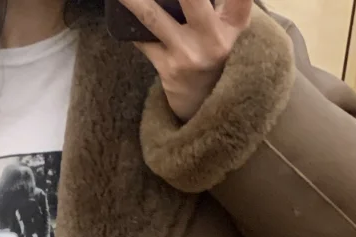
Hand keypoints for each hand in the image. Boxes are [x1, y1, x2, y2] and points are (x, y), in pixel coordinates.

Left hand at [120, 0, 253, 120]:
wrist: (208, 107)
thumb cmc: (220, 55)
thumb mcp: (234, 29)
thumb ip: (226, 5)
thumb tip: (207, 0)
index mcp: (235, 24)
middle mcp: (213, 39)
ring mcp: (187, 54)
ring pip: (152, 15)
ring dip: (132, 1)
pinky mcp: (166, 67)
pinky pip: (142, 38)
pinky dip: (131, 23)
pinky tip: (120, 8)